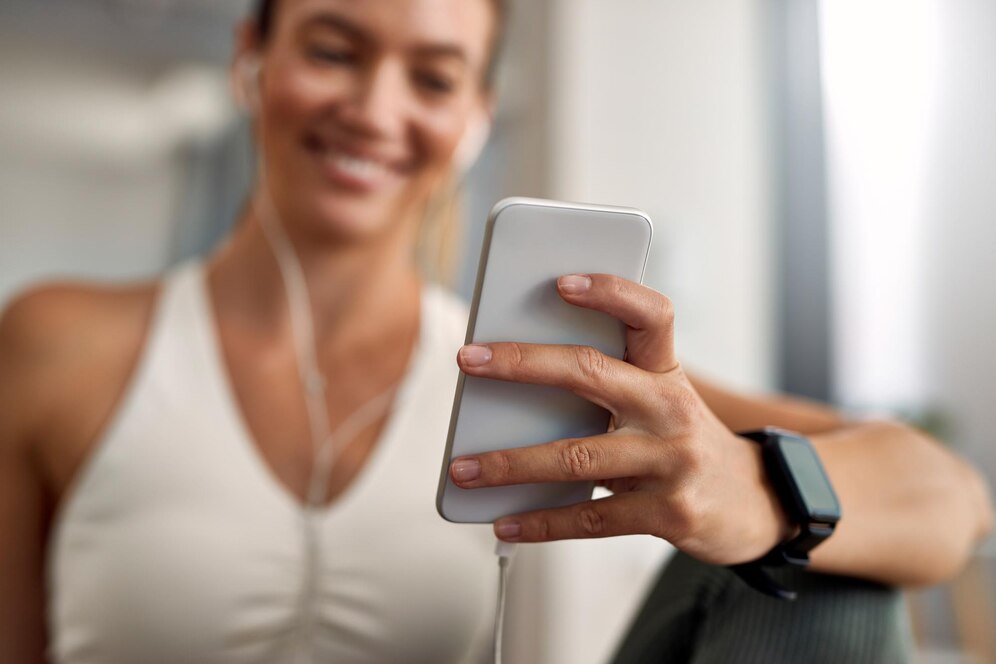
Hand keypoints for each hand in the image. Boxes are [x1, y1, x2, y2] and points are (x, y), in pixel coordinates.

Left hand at [449, 274, 791, 564]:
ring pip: (577, 456)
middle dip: (522, 364)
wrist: (759, 504)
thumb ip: (609, 388)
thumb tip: (514, 394)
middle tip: (468, 360)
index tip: (560, 282)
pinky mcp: (668, 513)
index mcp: (668, 372)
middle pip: (591, 373)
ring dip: (511, 463)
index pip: (650, 314)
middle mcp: (672, 409)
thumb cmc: (685, 441)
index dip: (609, 292)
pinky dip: (539, 522)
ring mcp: (672, 462)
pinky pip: (590, 518)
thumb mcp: (661, 402)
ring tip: (463, 468)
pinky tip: (503, 522)